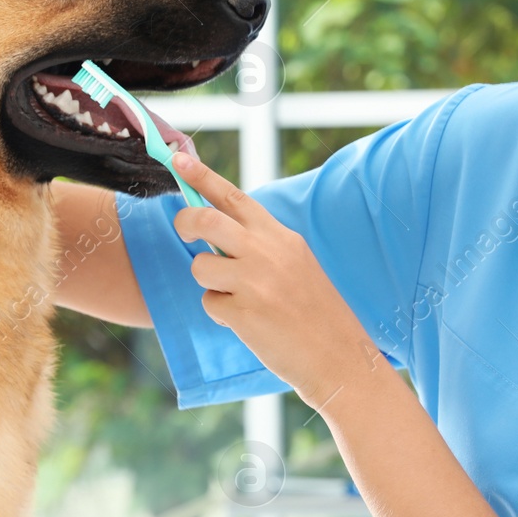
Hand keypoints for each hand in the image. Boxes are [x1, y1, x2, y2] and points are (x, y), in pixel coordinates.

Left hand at [169, 151, 373, 407]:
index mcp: (281, 237)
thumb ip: (261, 245)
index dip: (202, 177)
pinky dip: (222, 313)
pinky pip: (210, 303)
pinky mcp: (244, 313)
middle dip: (184, 223)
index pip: (234, 197)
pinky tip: (249, 322)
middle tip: (184, 233)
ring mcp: (255, 282)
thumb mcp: (296, 264)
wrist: (340, 358)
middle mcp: (267, 252)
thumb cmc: (315, 312)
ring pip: (201, 266)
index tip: (177, 159)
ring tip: (238, 297)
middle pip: (205, 220)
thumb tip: (216, 230)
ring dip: (209, 282)